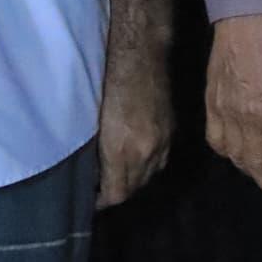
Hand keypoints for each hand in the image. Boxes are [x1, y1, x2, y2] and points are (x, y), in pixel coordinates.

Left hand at [94, 45, 174, 209]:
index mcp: (121, 151)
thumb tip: (93, 173)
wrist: (139, 60)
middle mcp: (146, 152)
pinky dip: (148, 166)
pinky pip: (161, 161)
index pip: (116, 194)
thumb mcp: (93, 125)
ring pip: (150, 176)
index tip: (90, 200)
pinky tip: (137, 159)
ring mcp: (162, 142)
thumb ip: (96, 153)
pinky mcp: (171, 132)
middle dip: (118, 193)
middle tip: (100, 190)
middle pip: (134, 188)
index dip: (102, 202)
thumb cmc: (106, 88)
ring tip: (117, 176)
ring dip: (134, 181)